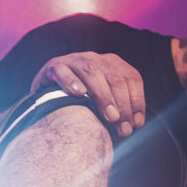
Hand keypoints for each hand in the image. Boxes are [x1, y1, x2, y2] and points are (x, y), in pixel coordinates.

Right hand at [31, 51, 145, 136]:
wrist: (48, 91)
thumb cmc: (82, 100)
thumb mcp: (104, 101)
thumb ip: (120, 110)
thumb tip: (135, 126)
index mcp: (113, 64)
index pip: (132, 78)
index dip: (137, 101)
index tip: (136, 124)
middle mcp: (96, 59)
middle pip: (116, 78)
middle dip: (123, 105)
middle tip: (123, 127)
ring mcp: (75, 60)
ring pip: (93, 72)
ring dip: (104, 96)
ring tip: (110, 117)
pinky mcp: (54, 66)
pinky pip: (63, 71)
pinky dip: (71, 81)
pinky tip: (78, 94)